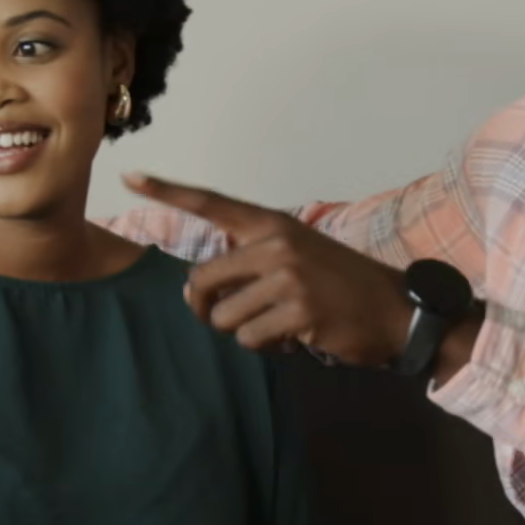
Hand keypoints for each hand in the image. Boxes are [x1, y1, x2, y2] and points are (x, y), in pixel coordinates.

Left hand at [122, 175, 413, 366]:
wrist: (395, 309)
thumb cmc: (340, 285)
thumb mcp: (298, 253)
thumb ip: (247, 263)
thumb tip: (190, 294)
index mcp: (272, 224)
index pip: (211, 202)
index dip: (167, 190)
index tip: (128, 176)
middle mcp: (277, 244)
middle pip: (202, 282)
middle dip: (205, 309)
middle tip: (222, 316)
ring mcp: (288, 277)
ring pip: (225, 318)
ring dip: (243, 332)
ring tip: (275, 325)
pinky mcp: (299, 312)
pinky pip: (251, 339)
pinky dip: (266, 347)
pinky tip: (292, 339)